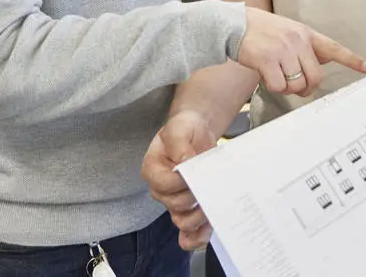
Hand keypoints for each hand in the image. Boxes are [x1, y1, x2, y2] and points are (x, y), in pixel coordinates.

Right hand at [142, 111, 216, 250]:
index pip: (164, 183)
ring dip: (199, 219)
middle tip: (209, 185)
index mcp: (152, 170)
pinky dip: (198, 236)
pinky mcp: (190, 208)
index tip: (194, 169)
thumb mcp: (179, 129)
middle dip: (194, 197)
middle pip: (175, 205)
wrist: (197, 131)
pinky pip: (188, 232)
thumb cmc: (184, 129)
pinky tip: (208, 230)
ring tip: (212, 207)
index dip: (180, 181)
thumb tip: (185, 162)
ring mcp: (175, 201)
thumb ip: (180, 145)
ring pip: (182, 222)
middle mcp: (161, 190)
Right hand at [237, 7, 365, 96]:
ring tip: (275, 75)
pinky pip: (279, 85)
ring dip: (287, 87)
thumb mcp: (288, 31)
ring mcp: (283, 49)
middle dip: (307, 86)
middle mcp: (297, 40)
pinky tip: (265, 75)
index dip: (352, 60)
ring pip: (297, 84)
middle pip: (316, 76)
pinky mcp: (267, 59)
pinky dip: (273, 86)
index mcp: (305, 33)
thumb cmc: (260, 30)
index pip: (334, 48)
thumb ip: (305, 47)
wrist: (233, 23)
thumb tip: (321, 64)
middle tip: (295, 84)